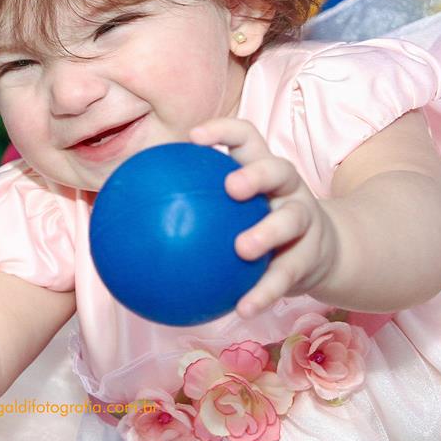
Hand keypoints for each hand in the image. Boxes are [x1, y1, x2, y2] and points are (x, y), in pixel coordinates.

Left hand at [188, 118, 340, 319]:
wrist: (323, 253)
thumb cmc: (258, 223)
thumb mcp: (234, 208)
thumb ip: (187, 205)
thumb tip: (117, 216)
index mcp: (261, 170)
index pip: (246, 138)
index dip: (223, 132)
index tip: (193, 139)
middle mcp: (286, 189)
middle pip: (277, 169)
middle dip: (255, 174)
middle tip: (231, 188)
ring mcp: (303, 220)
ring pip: (291, 219)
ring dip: (267, 232)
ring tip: (243, 248)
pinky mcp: (311, 256)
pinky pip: (286, 275)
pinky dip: (264, 292)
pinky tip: (242, 309)